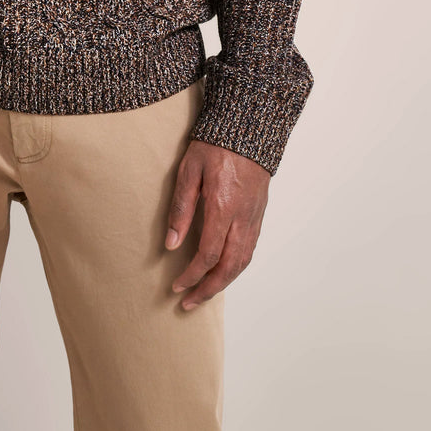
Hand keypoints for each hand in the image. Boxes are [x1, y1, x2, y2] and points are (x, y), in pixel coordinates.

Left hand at [165, 140, 269, 308]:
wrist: (248, 128)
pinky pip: (250, 250)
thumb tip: (171, 244)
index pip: (207, 255)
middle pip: (228, 267)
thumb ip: (181, 208)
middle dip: (208, 289)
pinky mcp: (259, 214)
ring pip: (242, 262)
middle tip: (189, 302)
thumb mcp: (190, 171)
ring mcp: (254, 217)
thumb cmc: (214, 145)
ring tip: (204, 293)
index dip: (191, 275)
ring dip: (223, 282)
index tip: (176, 286)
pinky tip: (224, 271)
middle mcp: (242, 218)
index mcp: (223, 207)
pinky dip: (236, 267)